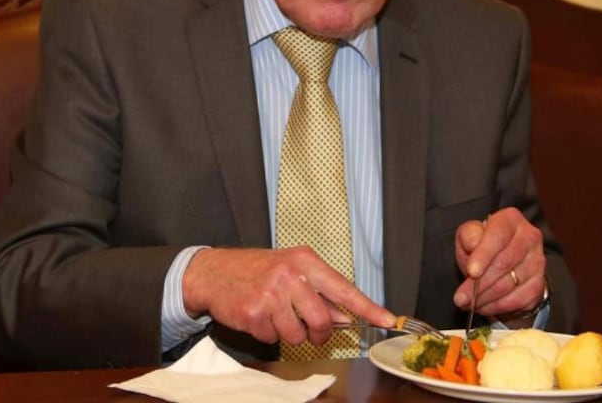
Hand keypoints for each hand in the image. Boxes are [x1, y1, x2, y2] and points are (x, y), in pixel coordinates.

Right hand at [182, 246, 395, 345]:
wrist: (214, 272)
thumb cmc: (257, 270)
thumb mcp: (292, 270)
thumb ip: (319, 292)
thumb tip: (346, 317)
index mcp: (305, 261)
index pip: (344, 288)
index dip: (367, 307)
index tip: (387, 320)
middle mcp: (290, 275)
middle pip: (322, 321)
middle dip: (318, 333)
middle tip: (309, 329)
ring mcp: (270, 294)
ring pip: (298, 336)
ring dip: (289, 334)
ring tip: (276, 316)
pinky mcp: (253, 313)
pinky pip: (273, 339)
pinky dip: (267, 334)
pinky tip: (258, 316)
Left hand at [453, 207, 546, 316]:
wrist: (499, 259)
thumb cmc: (482, 244)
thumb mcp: (470, 234)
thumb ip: (469, 236)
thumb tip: (473, 244)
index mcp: (510, 219)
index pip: (498, 236)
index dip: (484, 255)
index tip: (472, 272)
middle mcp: (529, 237)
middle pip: (504, 263)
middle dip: (479, 284)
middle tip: (462, 297)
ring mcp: (537, 261)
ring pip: (510, 285)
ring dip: (486, 298)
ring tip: (469, 302)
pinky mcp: (539, 283)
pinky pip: (518, 300)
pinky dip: (498, 306)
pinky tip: (484, 306)